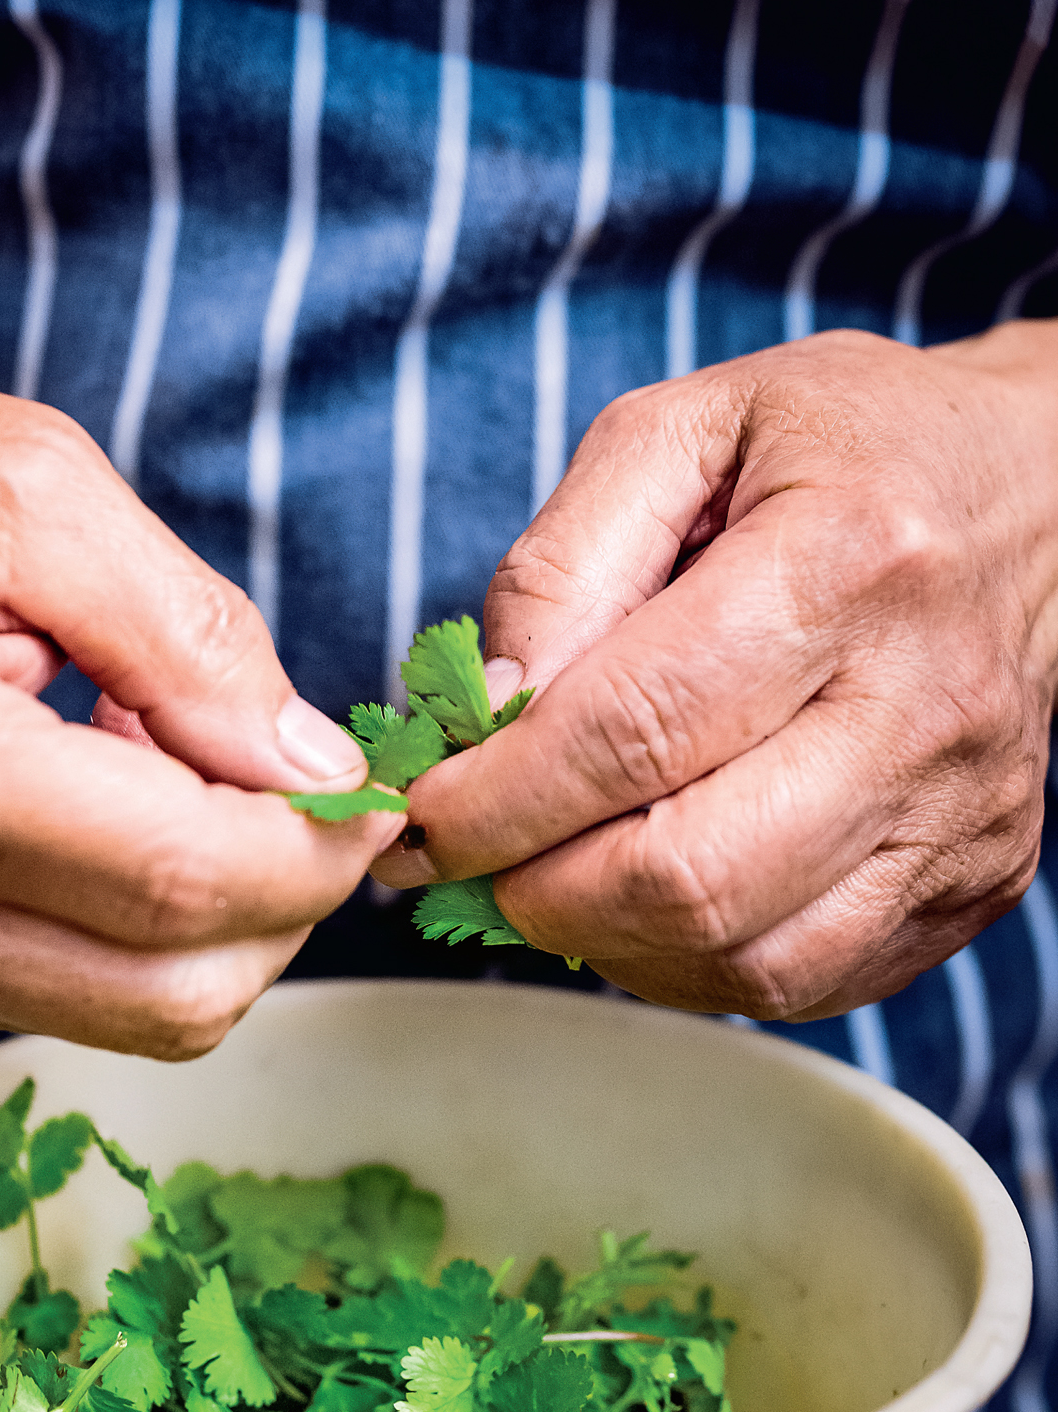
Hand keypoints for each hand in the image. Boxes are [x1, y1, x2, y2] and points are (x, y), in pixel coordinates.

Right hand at [0, 345, 400, 1055]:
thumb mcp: (44, 495)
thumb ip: (199, 642)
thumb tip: (318, 775)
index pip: (182, 878)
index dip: (315, 847)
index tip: (373, 794)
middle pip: (171, 991)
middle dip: (279, 897)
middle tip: (291, 785)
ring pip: (130, 1011)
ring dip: (204, 909)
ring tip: (158, 764)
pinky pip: (64, 993)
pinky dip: (126, 920)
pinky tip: (90, 805)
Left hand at [374, 324, 1057, 1018]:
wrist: (1040, 494)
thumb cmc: (841, 447)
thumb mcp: (679, 431)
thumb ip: (563, 565)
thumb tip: (487, 716)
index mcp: (847, 560)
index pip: (633, 730)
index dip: (497, 798)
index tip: (417, 817)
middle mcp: (923, 706)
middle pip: (689, 874)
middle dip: (534, 888)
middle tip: (471, 856)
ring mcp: (962, 814)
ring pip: (744, 958)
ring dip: (604, 938)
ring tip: (552, 870)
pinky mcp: (974, 882)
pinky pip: (804, 980)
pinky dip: (689, 959)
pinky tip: (647, 890)